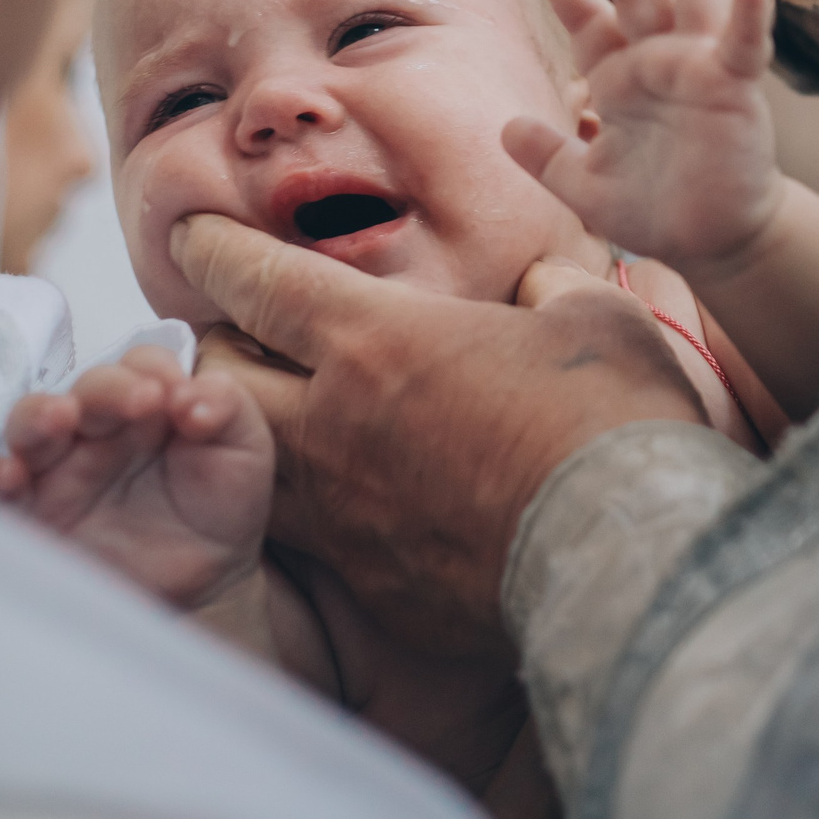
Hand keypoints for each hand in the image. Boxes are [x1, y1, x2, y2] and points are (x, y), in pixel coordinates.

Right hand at [0, 346, 270, 609]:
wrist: (205, 581)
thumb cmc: (222, 505)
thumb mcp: (246, 450)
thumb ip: (228, 408)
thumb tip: (192, 395)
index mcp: (149, 403)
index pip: (140, 363)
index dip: (153, 369)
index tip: (174, 394)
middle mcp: (100, 427)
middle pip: (87, 387)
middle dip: (109, 388)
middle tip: (140, 403)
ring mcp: (61, 467)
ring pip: (31, 424)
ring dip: (40, 415)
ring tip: (61, 419)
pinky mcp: (34, 513)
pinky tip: (6, 476)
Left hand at [171, 213, 708, 655]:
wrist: (627, 551)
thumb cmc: (613, 415)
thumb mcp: (592, 314)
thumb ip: (547, 287)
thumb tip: (538, 283)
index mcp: (380, 339)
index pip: (258, 280)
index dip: (214, 250)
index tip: (192, 236)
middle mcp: (335, 425)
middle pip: (220, 376)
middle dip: (217, 346)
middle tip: (243, 335)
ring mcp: (343, 514)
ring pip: (249, 466)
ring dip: (256, 434)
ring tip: (290, 420)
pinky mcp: (369, 583)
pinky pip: (315, 540)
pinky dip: (324, 511)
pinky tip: (367, 504)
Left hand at [513, 0, 781, 273]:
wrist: (714, 243)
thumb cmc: (657, 210)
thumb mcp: (584, 187)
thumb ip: (547, 157)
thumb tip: (504, 128)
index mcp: (622, 77)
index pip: (589, 18)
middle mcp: (661, 58)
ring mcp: (701, 64)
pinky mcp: (736, 84)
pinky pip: (747, 34)